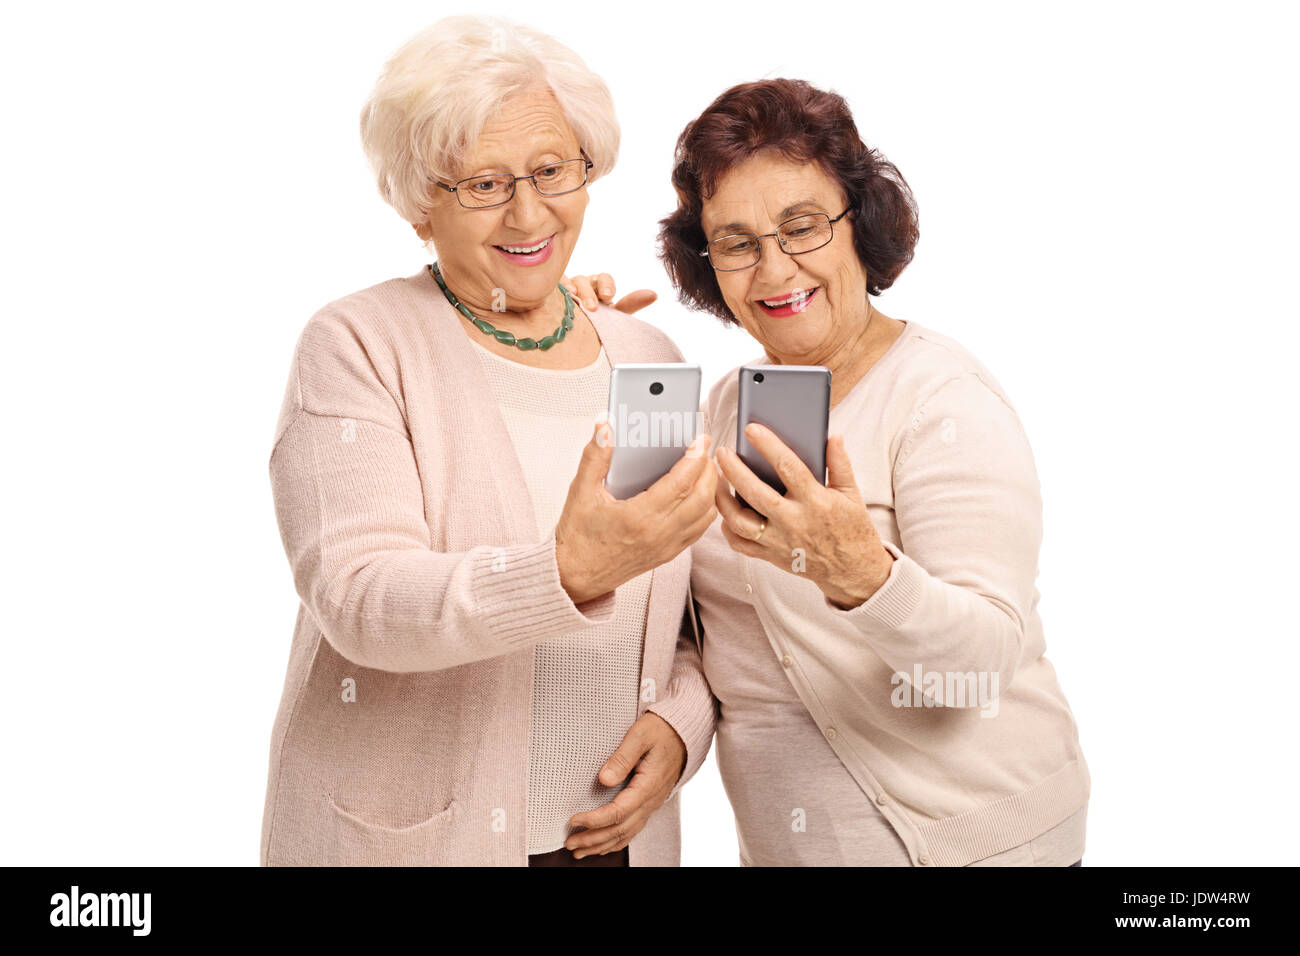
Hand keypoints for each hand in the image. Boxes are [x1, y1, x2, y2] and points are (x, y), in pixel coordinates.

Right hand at [556, 423, 716, 603]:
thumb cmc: (577, 538)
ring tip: (705, 468)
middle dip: (709, 469)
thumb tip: (605, 427)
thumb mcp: (580, 492)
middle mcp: (658, 534)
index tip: (699, 439)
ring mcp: (666, 546)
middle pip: (702, 497)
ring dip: (711, 489)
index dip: (695, 457)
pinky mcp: (668, 554)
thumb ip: (595, 456)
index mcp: (638, 517)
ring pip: (706, 515)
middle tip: (704, 449)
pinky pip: (699, 530)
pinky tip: (698, 495)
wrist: (575, 577)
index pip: (680, 482)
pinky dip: (706, 509)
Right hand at [560, 272, 657, 314]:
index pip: (604, 279)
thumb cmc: (597, 322)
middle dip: (590, 292)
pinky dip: (555, 289)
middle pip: (586, 280)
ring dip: (572, 289)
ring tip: (573, 298)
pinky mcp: (551, 295)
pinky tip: (557, 295)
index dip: (607, 285)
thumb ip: (631, 304)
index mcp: (599, 287)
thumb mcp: (614, 314)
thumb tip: (654, 294)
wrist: (575, 337)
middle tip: (593, 306)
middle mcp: (582, 284)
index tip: (609, 296)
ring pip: (569, 282)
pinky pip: (552, 288)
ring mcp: (564, 289)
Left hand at [564, 712, 686, 858]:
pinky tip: (602, 846)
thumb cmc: (660, 730)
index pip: (618, 812)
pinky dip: (616, 842)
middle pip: (620, 830)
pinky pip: (633, 830)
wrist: (683, 733)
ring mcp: (651, 805)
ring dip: (601, 845)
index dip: (594, 820)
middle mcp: (650, 801)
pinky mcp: (649, 803)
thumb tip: (603, 779)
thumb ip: (622, 758)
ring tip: (579, 852)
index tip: (574, 820)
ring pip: (626, 834)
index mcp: (647, 786)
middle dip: (593, 839)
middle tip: (569, 843)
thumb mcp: (640, 736)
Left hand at [714, 424, 893, 608]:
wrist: (853, 571)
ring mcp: (779, 541)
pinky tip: (725, 511)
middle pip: (755, 493)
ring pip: (740, 522)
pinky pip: (741, 544)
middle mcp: (794, 522)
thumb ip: (840, 464)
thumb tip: (834, 437)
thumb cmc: (852, 529)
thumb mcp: (852, 494)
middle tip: (722, 452)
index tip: (752, 429)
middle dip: (734, 470)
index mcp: (816, 502)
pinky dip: (728, 528)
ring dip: (723, 500)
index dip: (768, 446)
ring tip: (718, 480)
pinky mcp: (771, 556)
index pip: (788, 467)